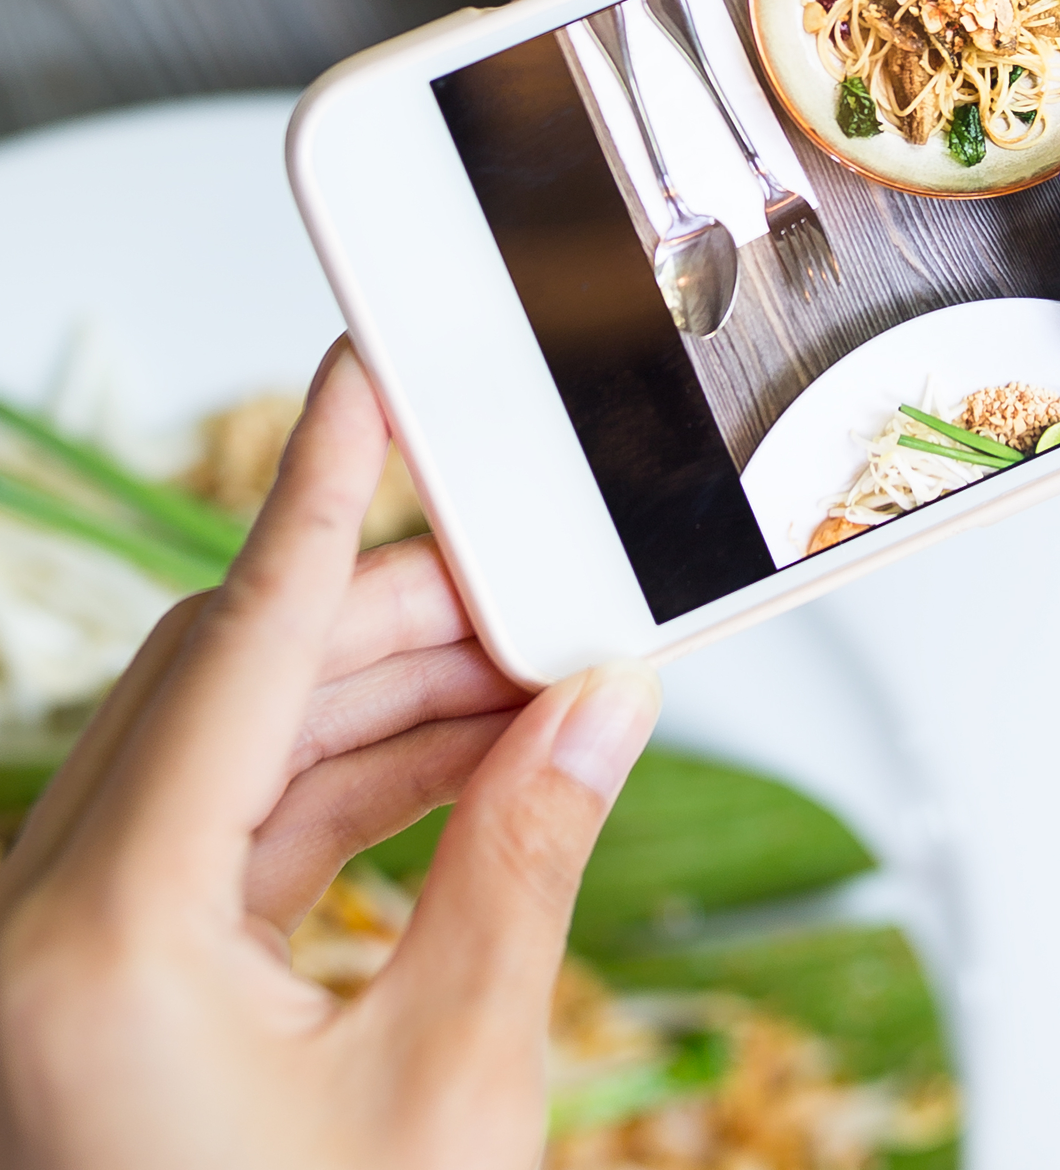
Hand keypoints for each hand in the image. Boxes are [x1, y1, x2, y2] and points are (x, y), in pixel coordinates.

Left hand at [0, 341, 661, 1169]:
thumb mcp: (449, 1085)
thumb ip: (529, 859)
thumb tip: (605, 698)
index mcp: (91, 943)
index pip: (239, 645)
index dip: (320, 491)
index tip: (365, 373)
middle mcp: (39, 927)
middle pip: (239, 681)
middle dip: (406, 615)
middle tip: (548, 573)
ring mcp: (60, 960)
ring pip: (237, 750)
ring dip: (392, 702)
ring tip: (539, 675)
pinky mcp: (102, 988)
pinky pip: (233, 833)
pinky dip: (355, 786)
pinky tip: (471, 761)